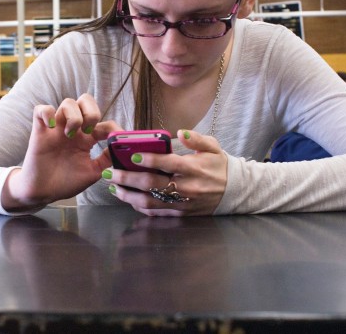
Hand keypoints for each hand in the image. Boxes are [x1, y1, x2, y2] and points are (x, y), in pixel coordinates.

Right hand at [2, 94, 115, 211]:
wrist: (43, 193)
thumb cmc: (66, 182)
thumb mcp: (92, 172)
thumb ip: (106, 159)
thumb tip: (120, 148)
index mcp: (86, 139)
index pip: (103, 121)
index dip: (110, 127)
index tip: (110, 141)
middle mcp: (73, 130)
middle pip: (85, 101)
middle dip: (91, 112)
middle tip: (89, 131)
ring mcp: (56, 129)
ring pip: (67, 102)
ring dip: (73, 116)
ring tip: (70, 134)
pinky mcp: (39, 131)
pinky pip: (41, 110)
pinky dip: (47, 113)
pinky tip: (51, 126)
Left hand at [104, 129, 226, 215]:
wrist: (234, 192)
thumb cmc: (219, 166)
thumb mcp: (213, 148)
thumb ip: (196, 139)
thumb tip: (180, 133)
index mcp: (193, 168)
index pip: (168, 163)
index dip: (149, 159)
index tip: (132, 155)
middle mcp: (186, 187)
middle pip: (152, 183)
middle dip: (128, 178)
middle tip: (111, 173)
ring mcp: (182, 202)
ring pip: (150, 201)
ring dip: (129, 195)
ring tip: (114, 187)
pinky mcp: (180, 213)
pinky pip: (157, 212)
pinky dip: (140, 207)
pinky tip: (129, 199)